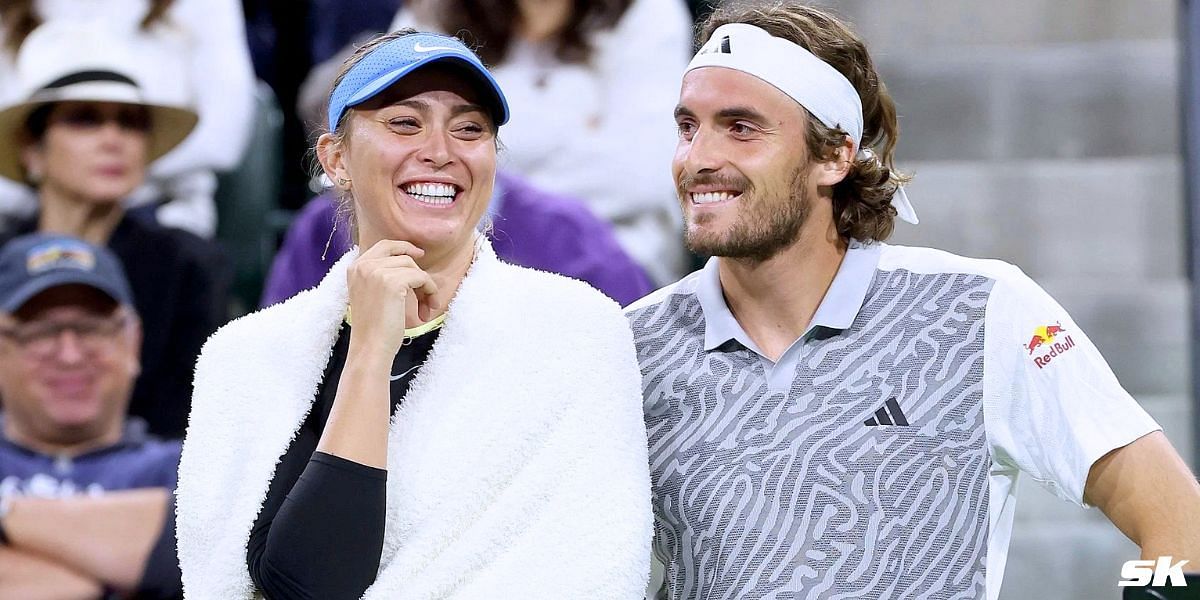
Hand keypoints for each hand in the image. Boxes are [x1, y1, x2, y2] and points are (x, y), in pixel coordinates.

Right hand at [346, 240, 440, 355]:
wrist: (370, 347)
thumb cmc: (373, 328)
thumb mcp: (370, 294)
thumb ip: (379, 276)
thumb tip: (407, 262)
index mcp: (355, 267)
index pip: (384, 246)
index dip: (404, 247)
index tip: (419, 254)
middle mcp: (363, 265)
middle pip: (402, 255)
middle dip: (418, 271)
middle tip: (429, 288)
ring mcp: (376, 272)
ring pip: (413, 268)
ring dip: (425, 287)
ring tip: (425, 308)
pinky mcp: (392, 281)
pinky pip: (421, 278)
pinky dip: (429, 292)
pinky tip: (426, 310)